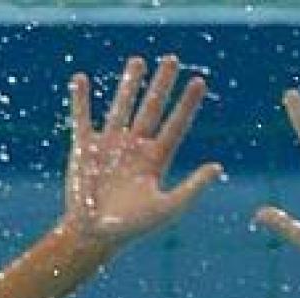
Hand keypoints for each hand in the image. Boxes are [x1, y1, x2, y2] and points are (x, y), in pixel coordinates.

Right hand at [62, 55, 222, 245]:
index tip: (199, 82)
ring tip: (138, 61)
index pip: (176, 126)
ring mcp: (110, 145)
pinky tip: (81, 80)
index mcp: (156, 161)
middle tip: (172, 59)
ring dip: (129, 84)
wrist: (95, 236)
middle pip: (152, 109)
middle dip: (162, 85)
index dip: (187, 104)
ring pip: (122, 107)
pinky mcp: (84, 148)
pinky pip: (81, 119)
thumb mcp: (167, 208)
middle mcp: (135, 148)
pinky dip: (80, 100)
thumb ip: (192, 187)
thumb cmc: (133, 227)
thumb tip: (218, 167)